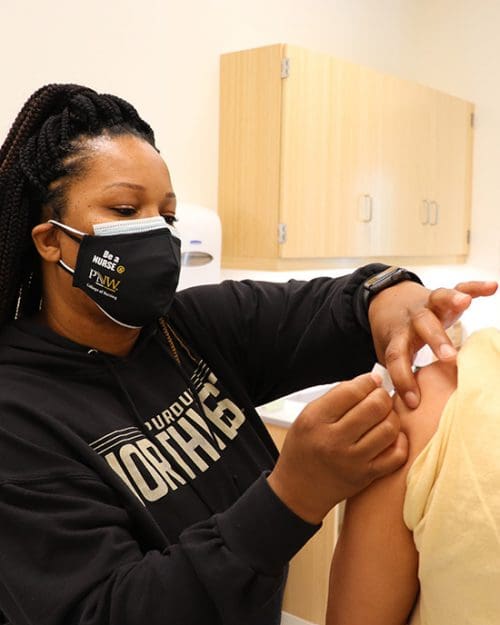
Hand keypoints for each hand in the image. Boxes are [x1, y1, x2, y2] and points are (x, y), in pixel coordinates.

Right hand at [267, 373, 407, 524]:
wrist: (298, 489)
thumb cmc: (303, 449)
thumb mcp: (307, 417)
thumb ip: (335, 398)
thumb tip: (369, 382)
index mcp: (316, 420)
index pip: (352, 391)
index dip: (367, 382)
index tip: (371, 381)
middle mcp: (333, 440)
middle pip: (375, 406)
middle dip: (382, 396)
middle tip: (379, 398)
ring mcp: (352, 460)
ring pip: (389, 428)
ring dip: (391, 417)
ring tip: (383, 417)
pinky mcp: (366, 476)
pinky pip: (396, 454)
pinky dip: (399, 442)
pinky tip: (389, 437)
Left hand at [368, 279, 497, 407]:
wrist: (386, 302)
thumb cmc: (393, 339)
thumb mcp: (390, 357)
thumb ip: (398, 379)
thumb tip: (402, 417)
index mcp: (396, 337)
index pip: (397, 358)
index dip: (403, 379)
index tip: (413, 401)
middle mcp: (412, 319)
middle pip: (422, 327)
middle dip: (436, 341)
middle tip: (449, 358)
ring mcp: (427, 304)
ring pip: (438, 299)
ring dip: (451, 300)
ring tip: (464, 303)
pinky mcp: (443, 297)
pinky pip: (460, 288)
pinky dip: (475, 288)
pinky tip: (493, 287)